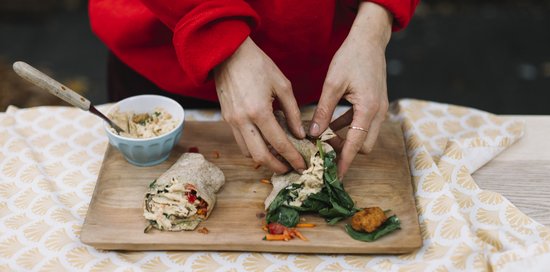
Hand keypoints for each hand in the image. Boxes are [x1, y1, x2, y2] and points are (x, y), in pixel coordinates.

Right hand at [214, 37, 305, 173]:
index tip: (303, 165)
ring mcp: (232, 121)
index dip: (293, 158)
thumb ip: (292, 112)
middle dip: (277, 166)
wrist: (228, 53)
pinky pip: (240, 142)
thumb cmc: (258, 64)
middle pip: (260, 157)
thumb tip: (301, 134)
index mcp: (259, 111)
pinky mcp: (226, 119)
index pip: (279, 144)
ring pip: (248, 152)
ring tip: (279, 157)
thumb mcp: (282, 85)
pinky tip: (266, 143)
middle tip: (291, 168)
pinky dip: (254, 147)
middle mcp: (243, 120)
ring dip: (264, 159)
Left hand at [309, 2, 392, 177]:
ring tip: (322, 139)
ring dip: (345, 140)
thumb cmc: (351, 57)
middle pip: (364, 145)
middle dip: (345, 152)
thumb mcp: (333, 84)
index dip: (345, 162)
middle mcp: (377, 112)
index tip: (337, 177)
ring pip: (363, 136)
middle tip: (322, 152)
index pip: (356, 144)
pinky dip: (348, 128)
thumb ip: (324, 110)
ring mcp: (378, 108)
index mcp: (368, 109)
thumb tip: (313, 134)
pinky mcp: (375, 103)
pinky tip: (330, 124)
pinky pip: (362, 124)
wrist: (370, 39)